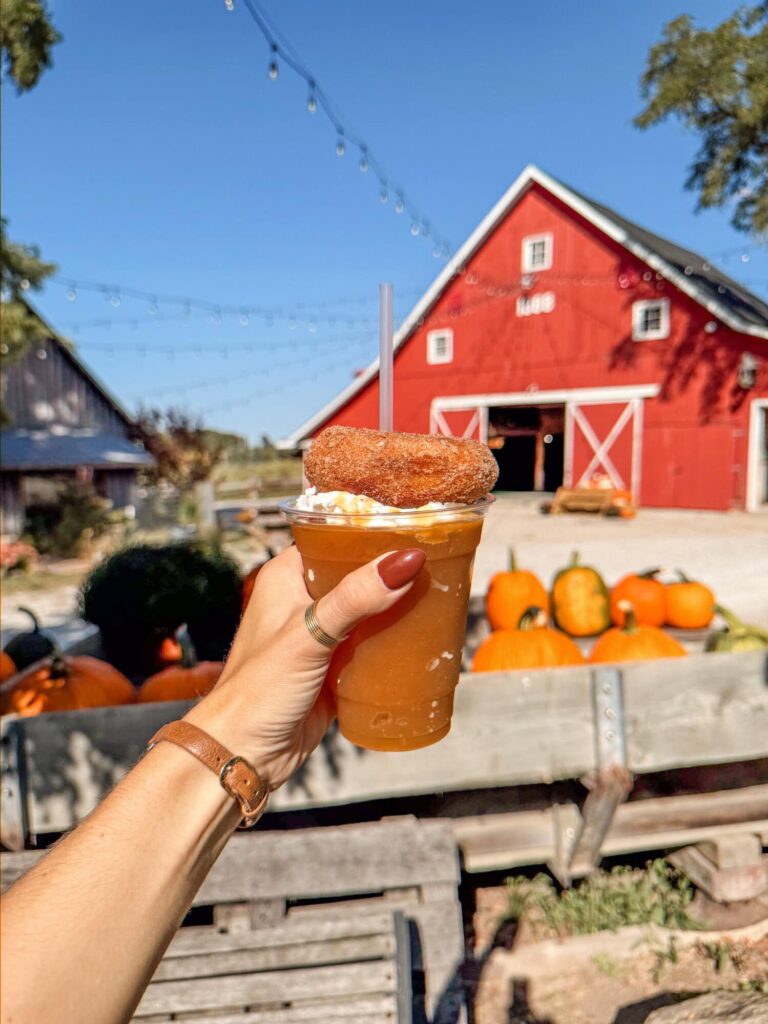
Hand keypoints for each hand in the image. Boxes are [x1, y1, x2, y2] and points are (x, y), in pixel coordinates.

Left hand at [184, 545, 424, 788]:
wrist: (244, 754)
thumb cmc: (259, 688)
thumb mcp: (309, 636)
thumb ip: (356, 598)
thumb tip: (405, 561)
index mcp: (287, 576)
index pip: (334, 539)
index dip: (372, 532)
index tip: (414, 527)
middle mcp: (303, 600)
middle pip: (357, 574)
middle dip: (393, 572)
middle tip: (439, 561)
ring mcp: (319, 635)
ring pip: (368, 611)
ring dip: (396, 608)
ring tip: (440, 594)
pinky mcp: (334, 667)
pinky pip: (371, 646)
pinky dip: (392, 642)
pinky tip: (422, 636)